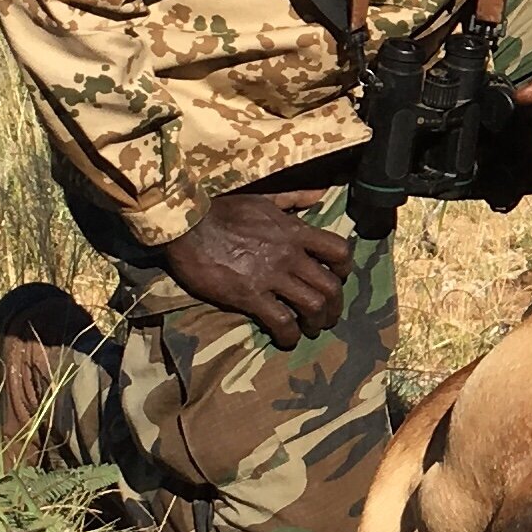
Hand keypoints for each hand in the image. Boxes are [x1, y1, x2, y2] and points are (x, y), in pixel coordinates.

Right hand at [160, 193, 353, 347]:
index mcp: (295, 231)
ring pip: (312, 305)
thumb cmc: (223, 211)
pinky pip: (281, 321)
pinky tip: (287, 339)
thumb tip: (321, 193)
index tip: (338, 278)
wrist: (187, 226)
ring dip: (316, 322)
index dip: (345, 269)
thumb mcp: (264, 198)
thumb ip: (295, 197)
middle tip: (328, 316)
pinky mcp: (250, 295)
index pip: (339, 251)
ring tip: (311, 329)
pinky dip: (289, 335)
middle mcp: (290, 255)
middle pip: (331, 286)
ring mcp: (272, 276)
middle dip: (334, 306)